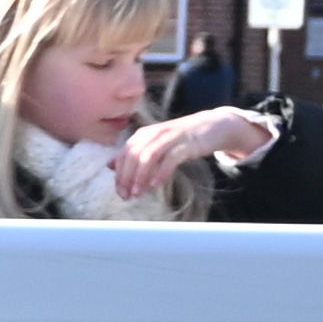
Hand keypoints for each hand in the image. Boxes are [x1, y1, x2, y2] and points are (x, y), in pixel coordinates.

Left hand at [112, 107, 273, 199]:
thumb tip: (110, 166)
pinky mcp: (186, 143)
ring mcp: (170, 137)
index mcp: (143, 134)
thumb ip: (133, 154)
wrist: (212, 126)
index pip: (123, 154)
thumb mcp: (153, 145)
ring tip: (138, 193)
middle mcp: (154, 133)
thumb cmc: (179, 139)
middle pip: (133, 155)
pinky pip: (170, 158)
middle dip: (126, 177)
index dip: (119, 174)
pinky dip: (160, 172)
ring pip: (148, 156)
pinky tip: (155, 185)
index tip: (120, 192)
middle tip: (127, 195)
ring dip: (140, 176)